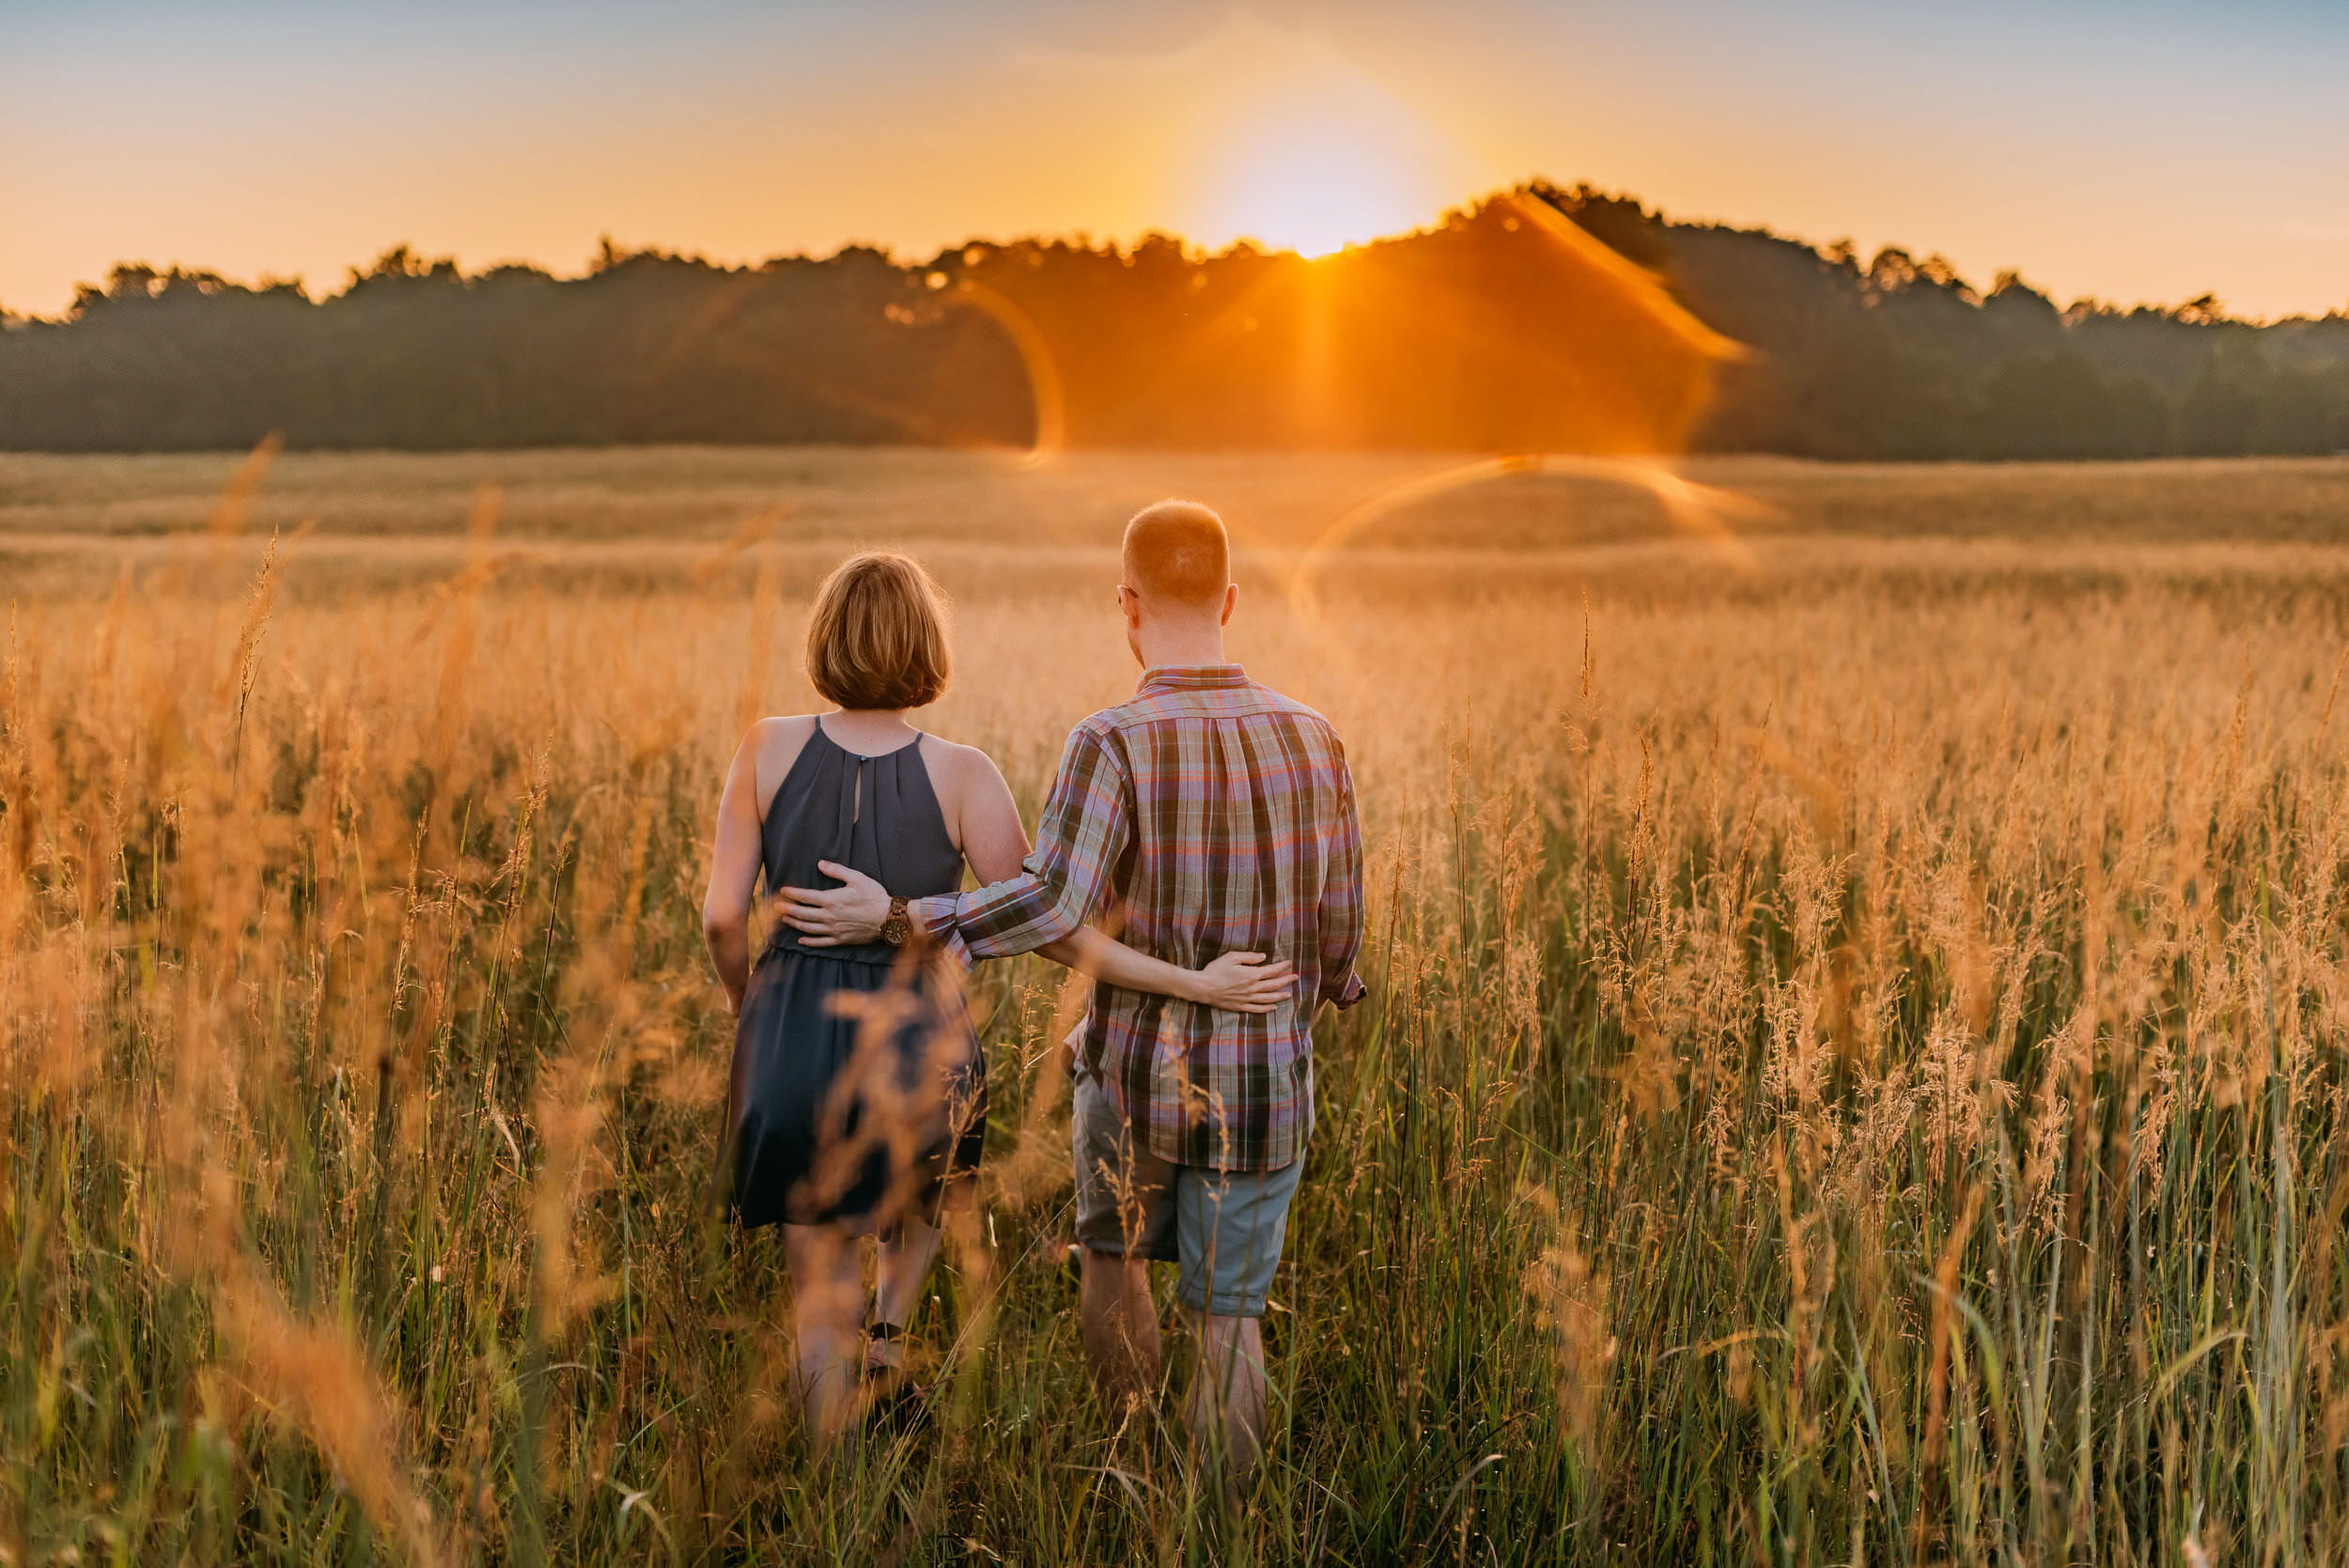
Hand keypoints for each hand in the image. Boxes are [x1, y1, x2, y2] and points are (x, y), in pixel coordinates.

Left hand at [776, 860, 890, 946]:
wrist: (888, 918)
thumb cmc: (874, 896)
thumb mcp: (857, 878)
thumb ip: (837, 871)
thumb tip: (820, 864)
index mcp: (831, 900)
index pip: (805, 896)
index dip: (792, 893)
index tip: (783, 890)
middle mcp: (829, 916)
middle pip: (802, 913)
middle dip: (787, 909)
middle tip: (775, 906)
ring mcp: (834, 930)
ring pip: (808, 928)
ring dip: (794, 923)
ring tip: (785, 919)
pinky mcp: (840, 940)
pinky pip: (820, 942)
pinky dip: (809, 942)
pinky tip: (801, 940)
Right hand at [1188, 952, 1296, 1013]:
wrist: (1203, 987)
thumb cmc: (1216, 970)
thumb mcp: (1232, 957)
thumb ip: (1249, 957)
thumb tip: (1264, 957)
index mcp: (1251, 975)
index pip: (1271, 971)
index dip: (1282, 967)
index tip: (1289, 963)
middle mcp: (1252, 988)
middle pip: (1274, 985)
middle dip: (1286, 980)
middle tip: (1295, 977)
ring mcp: (1247, 999)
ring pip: (1269, 998)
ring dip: (1280, 995)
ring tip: (1289, 994)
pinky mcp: (1241, 1007)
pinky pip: (1258, 1009)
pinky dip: (1267, 1008)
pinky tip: (1274, 1007)